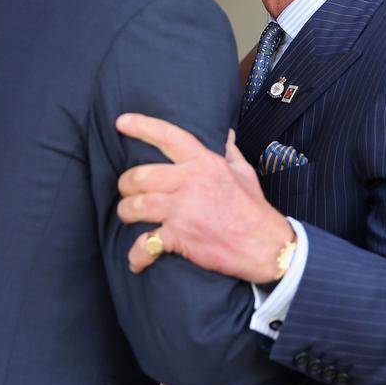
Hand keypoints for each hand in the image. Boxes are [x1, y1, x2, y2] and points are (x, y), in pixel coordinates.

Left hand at [116, 113, 293, 283]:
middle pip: (140, 176)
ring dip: (126, 212)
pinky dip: (137, 256)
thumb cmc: (252, 209)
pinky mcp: (179, 237)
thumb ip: (230, 151)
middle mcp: (189, 182)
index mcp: (204, 163)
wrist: (264, 246)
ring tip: (128, 216)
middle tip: (127, 190)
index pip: (168, 136)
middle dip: (126, 184)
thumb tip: (225, 133)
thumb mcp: (244, 173)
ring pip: (135, 206)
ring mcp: (182, 210)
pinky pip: (145, 244)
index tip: (121, 122)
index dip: (141, 126)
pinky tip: (136, 261)